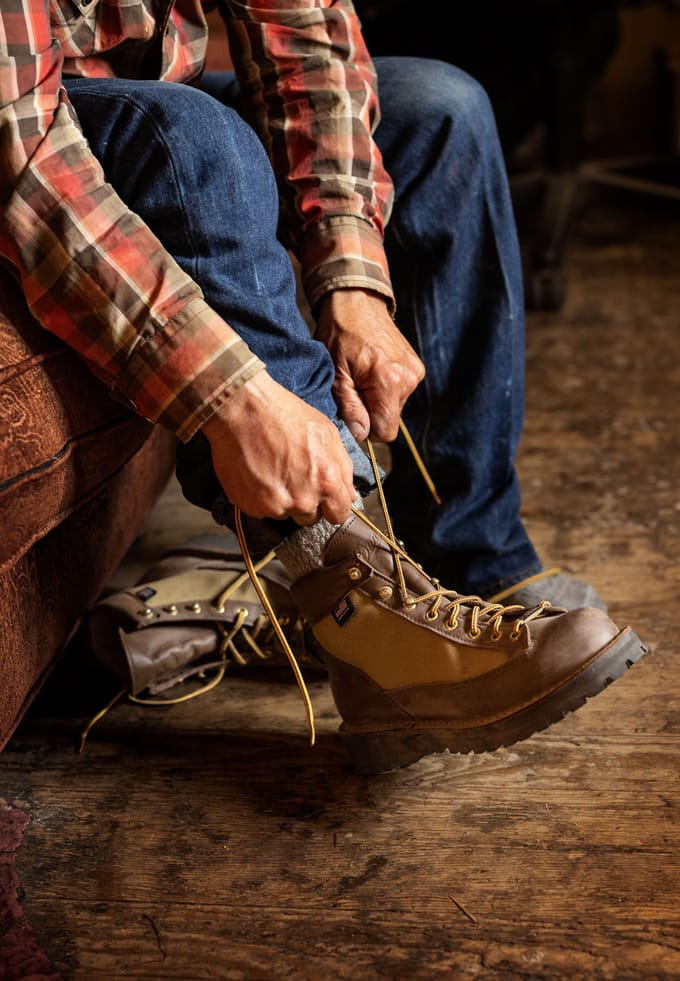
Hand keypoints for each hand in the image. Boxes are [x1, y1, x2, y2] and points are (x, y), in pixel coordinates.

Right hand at [201, 371, 355, 526]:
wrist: (240, 409)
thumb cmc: (283, 414)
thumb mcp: (327, 433)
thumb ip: (343, 468)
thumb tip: (349, 494)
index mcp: (327, 482)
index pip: (339, 515)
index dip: (333, 506)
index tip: (325, 499)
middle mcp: (303, 499)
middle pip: (311, 518)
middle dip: (306, 502)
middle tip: (293, 476)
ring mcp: (276, 506)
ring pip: (285, 514)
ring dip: (282, 500)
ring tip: (273, 470)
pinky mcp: (251, 506)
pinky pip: (262, 511)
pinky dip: (260, 498)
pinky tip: (258, 473)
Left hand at [315, 289, 424, 441]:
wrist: (357, 301)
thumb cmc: (339, 335)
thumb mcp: (335, 375)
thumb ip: (349, 408)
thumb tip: (361, 435)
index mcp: (388, 382)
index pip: (385, 432)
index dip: (366, 428)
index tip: (352, 410)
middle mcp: (408, 379)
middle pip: (389, 420)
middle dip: (370, 411)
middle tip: (353, 386)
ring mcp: (415, 372)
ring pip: (394, 406)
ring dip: (377, 398)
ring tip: (362, 374)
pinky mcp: (416, 367)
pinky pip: (400, 392)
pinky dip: (385, 387)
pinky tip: (373, 369)